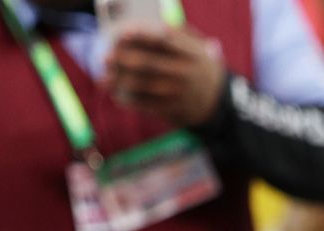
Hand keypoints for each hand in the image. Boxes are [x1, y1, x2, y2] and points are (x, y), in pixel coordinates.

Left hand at [105, 26, 226, 127]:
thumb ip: (174, 35)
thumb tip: (138, 29)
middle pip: (148, 64)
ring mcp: (181, 93)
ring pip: (144, 86)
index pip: (162, 40)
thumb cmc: (197, 65)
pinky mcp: (176, 110)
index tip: (122, 34)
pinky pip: (148, 105)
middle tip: (105, 58)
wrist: (218, 100)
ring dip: (120, 82)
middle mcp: (187, 73)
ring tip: (105, 79)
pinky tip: (118, 95)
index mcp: (192, 53)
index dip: (140, 36)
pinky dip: (130, 101)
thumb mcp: (196, 46)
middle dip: (122, 60)